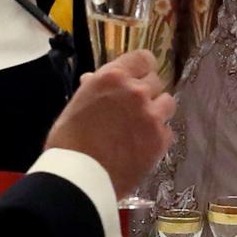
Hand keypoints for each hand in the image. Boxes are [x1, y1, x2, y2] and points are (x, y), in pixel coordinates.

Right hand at [45, 50, 175, 198]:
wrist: (79, 177)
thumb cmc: (68, 140)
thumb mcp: (77, 104)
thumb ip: (93, 88)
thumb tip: (93, 79)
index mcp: (112, 77)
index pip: (143, 58)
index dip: (141, 69)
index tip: (137, 78)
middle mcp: (136, 91)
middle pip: (155, 81)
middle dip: (146, 92)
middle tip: (133, 108)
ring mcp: (151, 115)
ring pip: (167, 103)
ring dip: (157, 111)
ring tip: (143, 126)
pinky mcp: (160, 140)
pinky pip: (168, 130)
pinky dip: (158, 136)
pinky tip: (143, 146)